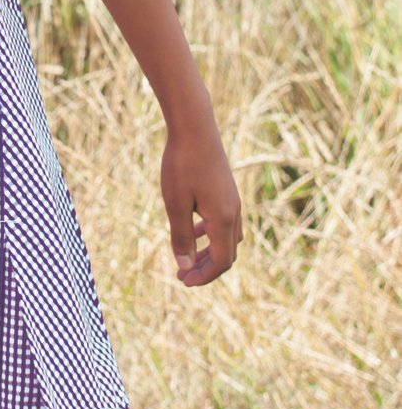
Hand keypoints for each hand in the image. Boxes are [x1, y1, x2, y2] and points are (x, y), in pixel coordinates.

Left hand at [160, 106, 242, 286]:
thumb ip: (181, 236)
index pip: (221, 262)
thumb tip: (184, 265)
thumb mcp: (176, 203)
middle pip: (227, 254)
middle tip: (183, 276)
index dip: (204, 276)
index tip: (183, 281)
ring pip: (227, 239)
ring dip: (209, 252)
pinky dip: (211, 234)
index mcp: (223, 219)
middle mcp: (234, 212)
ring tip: (187, 257)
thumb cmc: (182, 164)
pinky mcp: (227, 190)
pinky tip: (194, 229)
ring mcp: (233, 201)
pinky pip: (224, 223)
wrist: (195, 127)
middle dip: (206, 268)